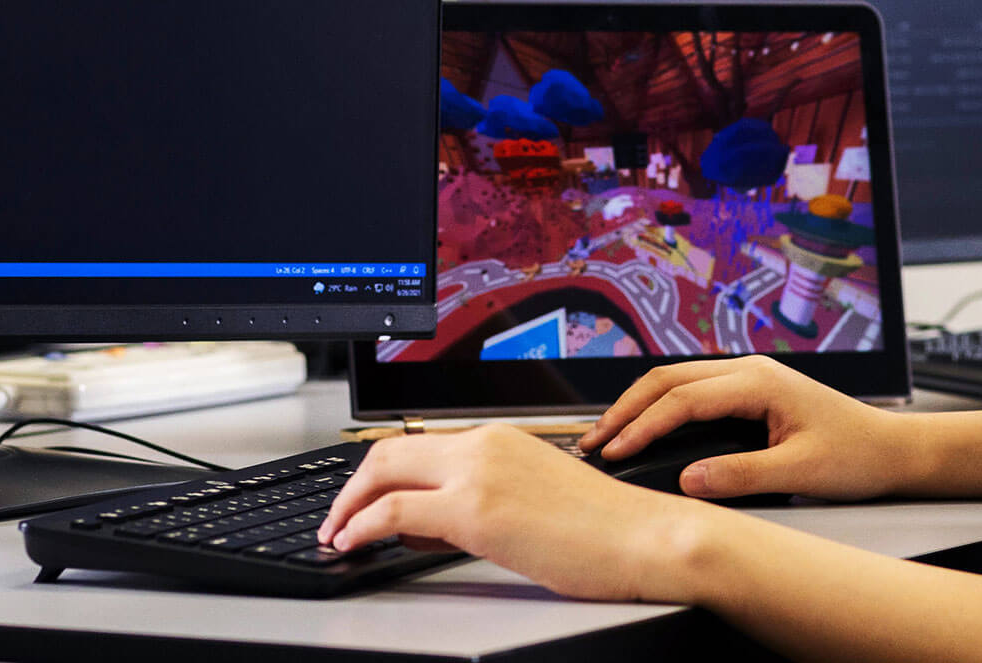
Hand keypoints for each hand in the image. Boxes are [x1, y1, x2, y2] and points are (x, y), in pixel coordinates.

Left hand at [316, 424, 724, 601]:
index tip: (359, 499)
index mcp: (499, 437)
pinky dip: (361, 525)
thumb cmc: (605, 529)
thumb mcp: (532, 499)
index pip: (417, 443)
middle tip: (335, 518)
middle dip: (350, 486)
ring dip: (347, 506)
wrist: (647, 538)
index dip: (377, 472)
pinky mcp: (476, 510)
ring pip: (382, 474)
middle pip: (388, 451)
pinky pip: (393, 511)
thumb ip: (477, 499)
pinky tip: (352, 543)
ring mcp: (478, 473)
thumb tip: (424, 522)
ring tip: (336, 534)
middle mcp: (484, 444)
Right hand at [581, 355, 923, 501]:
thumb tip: (688, 480)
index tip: (615, 453)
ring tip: (607, 437)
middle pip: (668, 380)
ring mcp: (749, 378)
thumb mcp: (799, 472)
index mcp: (759, 381)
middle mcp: (750, 371)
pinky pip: (693, 394)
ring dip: (638, 408)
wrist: (893, 449)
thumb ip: (742, 475)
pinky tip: (645, 430)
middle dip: (625, 410)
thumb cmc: (857, 455)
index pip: (683, 399)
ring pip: (676, 383)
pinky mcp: (750, 393)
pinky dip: (660, 410)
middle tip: (592, 443)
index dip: (642, 427)